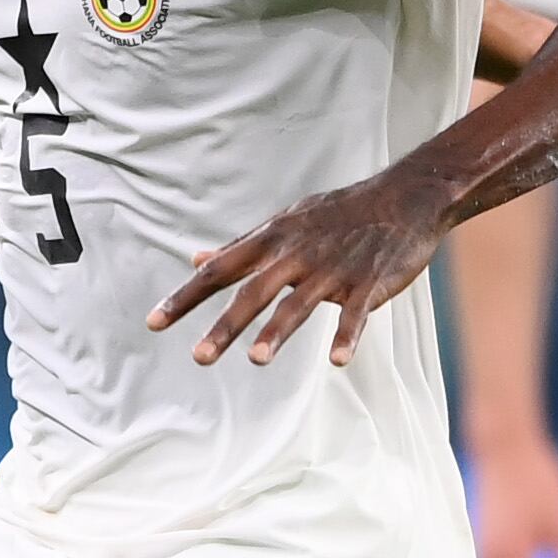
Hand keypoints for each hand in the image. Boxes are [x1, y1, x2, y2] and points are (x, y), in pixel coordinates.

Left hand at [153, 165, 451, 369]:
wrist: (403, 197)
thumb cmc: (337, 214)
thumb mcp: (284, 223)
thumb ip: (240, 247)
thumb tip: (196, 259)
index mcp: (272, 241)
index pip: (219, 271)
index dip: (185, 297)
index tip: (153, 323)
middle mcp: (296, 254)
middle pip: (253, 292)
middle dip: (225, 325)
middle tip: (198, 357)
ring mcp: (333, 269)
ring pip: (299, 303)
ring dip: (278, 331)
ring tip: (256, 359)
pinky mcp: (368, 283)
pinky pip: (356, 313)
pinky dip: (347, 336)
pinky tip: (337, 361)